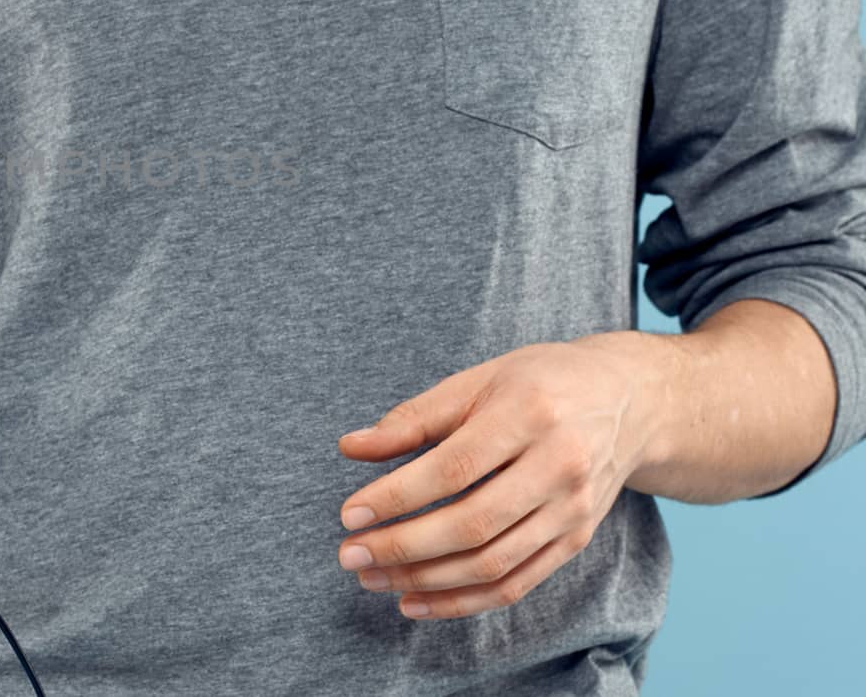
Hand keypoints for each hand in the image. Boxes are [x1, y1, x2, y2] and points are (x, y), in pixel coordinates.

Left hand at [334, 330, 670, 619]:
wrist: (631, 401)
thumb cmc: (541, 382)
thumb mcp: (478, 379)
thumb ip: (414, 418)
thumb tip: (350, 448)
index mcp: (529, 413)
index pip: (454, 468)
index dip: (397, 496)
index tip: (349, 514)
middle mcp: (559, 466)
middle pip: (473, 523)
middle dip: (404, 547)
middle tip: (350, 555)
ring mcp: (572, 510)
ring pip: (493, 563)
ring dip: (426, 580)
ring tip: (372, 577)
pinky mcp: (576, 540)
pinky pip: (516, 583)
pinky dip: (463, 601)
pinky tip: (416, 600)